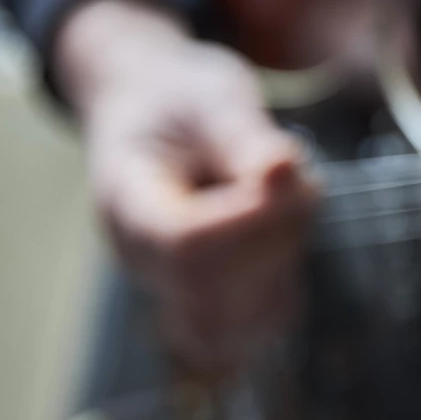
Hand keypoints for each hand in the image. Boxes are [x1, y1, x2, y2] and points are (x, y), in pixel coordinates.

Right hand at [56, 0, 318, 370]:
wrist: (154, 112)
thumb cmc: (179, 101)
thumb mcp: (210, 98)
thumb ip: (245, 137)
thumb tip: (284, 168)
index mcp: (126, 203)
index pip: (183, 245)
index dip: (249, 220)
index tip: (284, 166)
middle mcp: (143, 261)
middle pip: (213, 290)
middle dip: (276, 235)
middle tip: (294, 172)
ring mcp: (174, 290)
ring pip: (243, 319)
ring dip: (287, 258)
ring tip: (288, 196)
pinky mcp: (215, 302)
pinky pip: (263, 321)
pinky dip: (290, 278)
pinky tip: (288, 224)